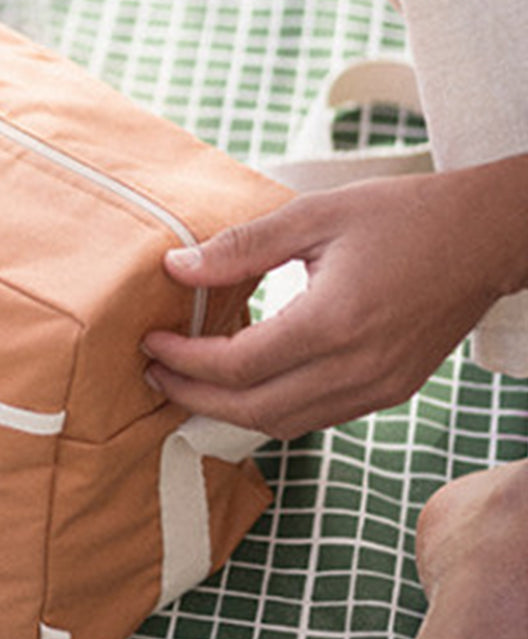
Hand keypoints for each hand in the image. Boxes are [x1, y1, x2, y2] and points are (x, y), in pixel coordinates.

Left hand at [141, 166, 523, 439]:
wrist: (487, 237)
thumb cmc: (403, 216)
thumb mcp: (313, 214)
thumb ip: (240, 247)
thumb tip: (177, 268)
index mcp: (334, 323)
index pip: (238, 366)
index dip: (184, 361)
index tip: (150, 343)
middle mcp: (357, 369)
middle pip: (254, 411)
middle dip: (194, 398)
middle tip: (154, 375)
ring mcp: (378, 388)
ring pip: (285, 424)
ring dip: (228, 412)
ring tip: (187, 384)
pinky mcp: (390, 391)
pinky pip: (316, 416)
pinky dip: (270, 407)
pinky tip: (243, 382)